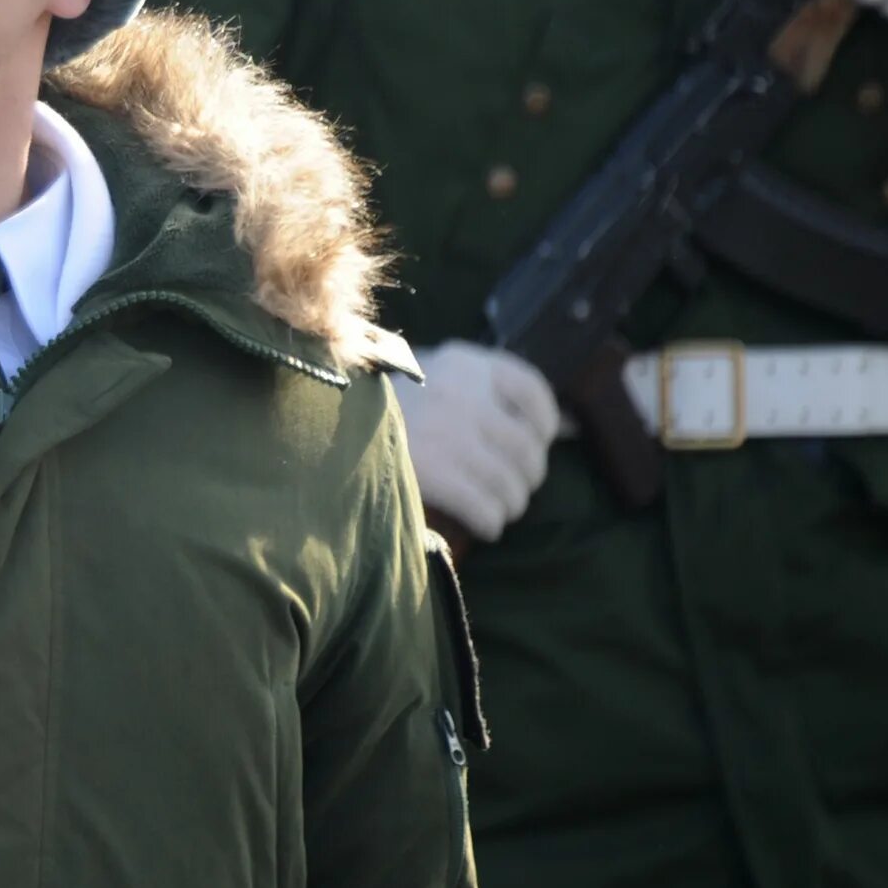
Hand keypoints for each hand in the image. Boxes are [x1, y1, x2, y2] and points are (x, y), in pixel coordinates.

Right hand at [395, 341, 560, 541]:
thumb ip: (487, 394)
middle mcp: (465, 393)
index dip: (544, 423)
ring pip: (510, 482)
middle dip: (525, 477)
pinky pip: (486, 505)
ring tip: (498, 510)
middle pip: (526, 448)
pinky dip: (491, 521)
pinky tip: (485, 525)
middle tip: (510, 489)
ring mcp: (449, 432)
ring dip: (509, 504)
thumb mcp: (432, 378)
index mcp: (466, 363)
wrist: (319, 422)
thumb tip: (567, 427)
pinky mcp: (433, 470)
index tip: (538, 441)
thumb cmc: (378, 404)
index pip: (531, 390)